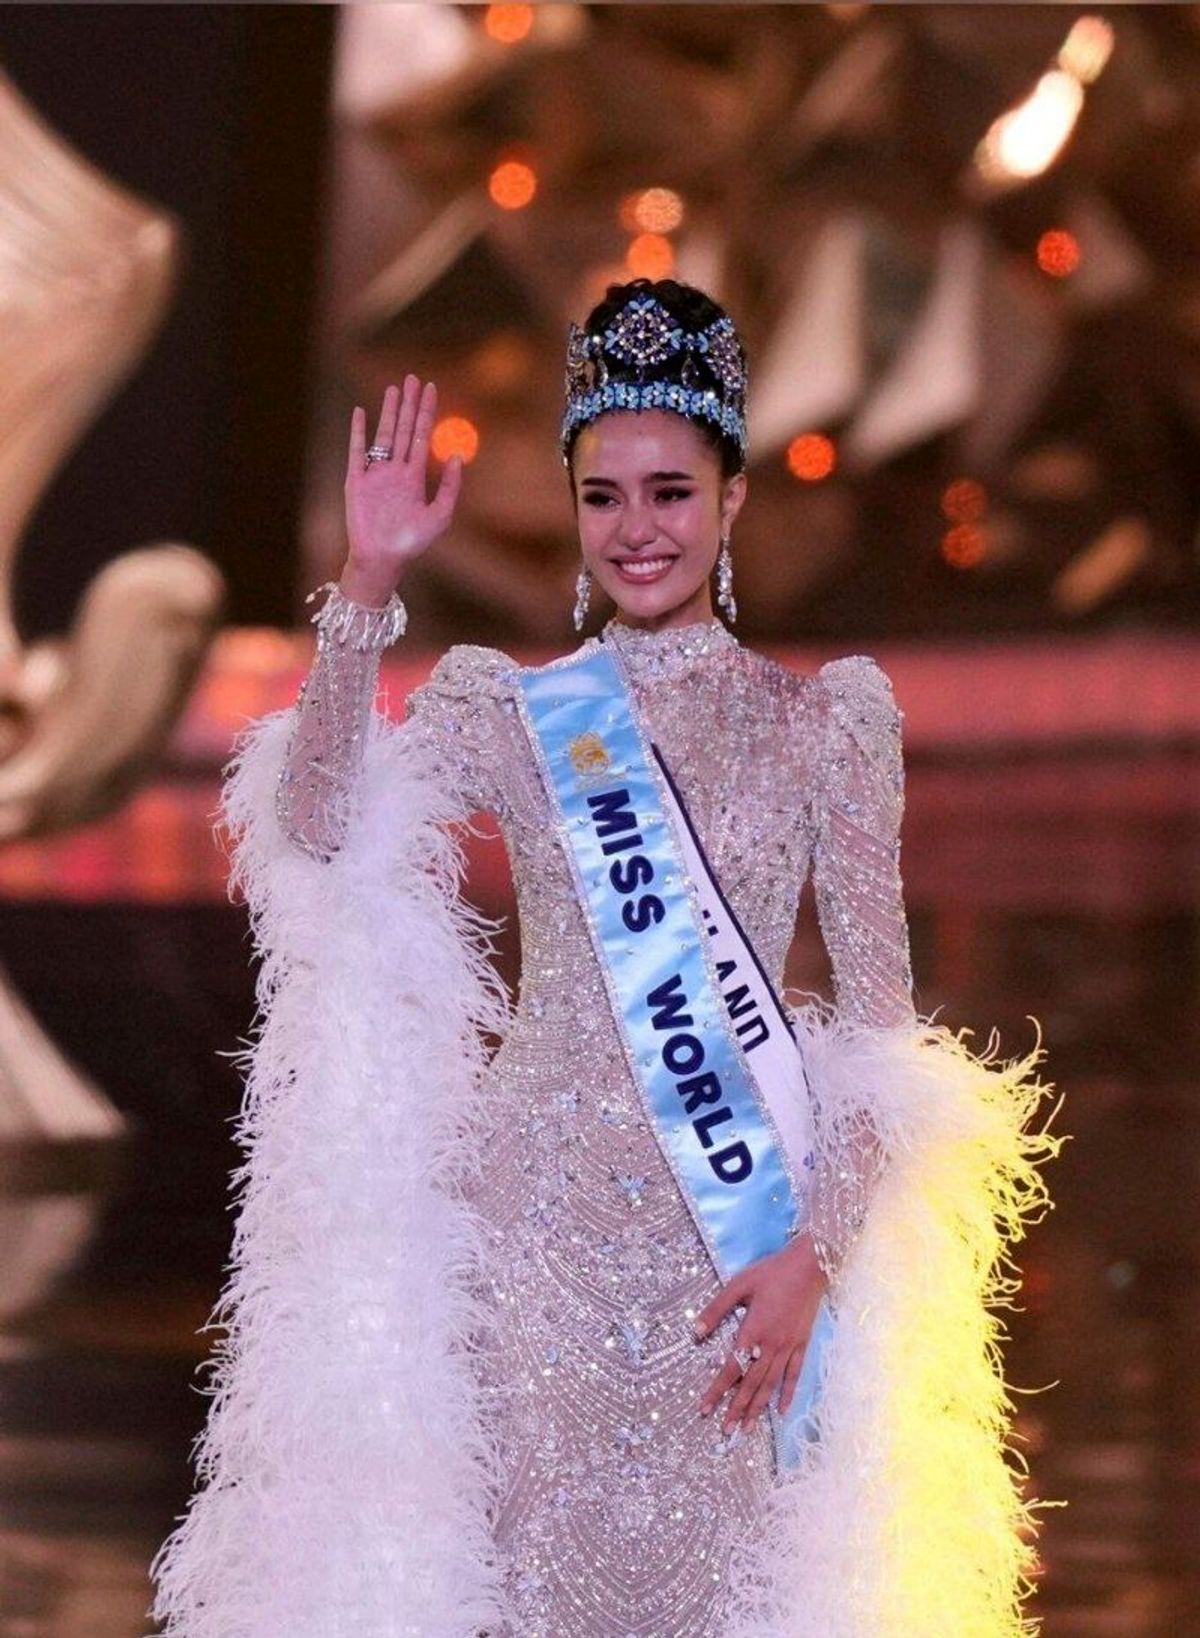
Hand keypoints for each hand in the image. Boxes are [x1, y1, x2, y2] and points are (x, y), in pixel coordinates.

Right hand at [341, 376, 463, 601]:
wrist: (384, 559)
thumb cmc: (412, 542)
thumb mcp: (440, 514)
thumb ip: (449, 486)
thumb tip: (456, 456)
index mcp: (414, 476)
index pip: (422, 435)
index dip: (427, 412)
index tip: (431, 389)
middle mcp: (395, 470)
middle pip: (403, 428)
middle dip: (409, 404)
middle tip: (413, 378)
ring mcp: (375, 473)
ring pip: (383, 434)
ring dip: (388, 411)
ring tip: (394, 388)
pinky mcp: (356, 480)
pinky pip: (357, 450)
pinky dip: (359, 431)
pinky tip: (362, 412)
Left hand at [694, 1231, 827, 1436]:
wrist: (810, 1266)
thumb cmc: (772, 1272)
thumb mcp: (739, 1285)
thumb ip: (717, 1309)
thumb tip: (696, 1331)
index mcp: (752, 1331)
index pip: (731, 1368)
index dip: (717, 1390)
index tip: (705, 1409)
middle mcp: (770, 1346)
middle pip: (750, 1384)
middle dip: (736, 1409)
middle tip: (725, 1432)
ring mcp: (788, 1347)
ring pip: (770, 1385)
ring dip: (757, 1408)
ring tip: (747, 1429)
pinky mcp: (802, 1345)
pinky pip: (794, 1375)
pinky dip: (787, 1394)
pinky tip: (781, 1411)